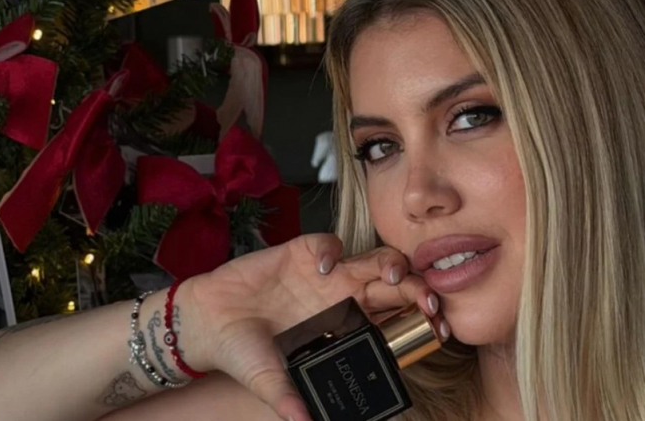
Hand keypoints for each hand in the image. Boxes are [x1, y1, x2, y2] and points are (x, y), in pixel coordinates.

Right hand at [179, 233, 444, 420]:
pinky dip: (331, 250)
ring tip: (391, 277)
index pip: (393, 319)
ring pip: (371, 259)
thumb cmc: (242, 351)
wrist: (206, 323)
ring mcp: (323, 274)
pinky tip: (322, 266)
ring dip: (388, 264)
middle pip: (393, 286)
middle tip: (428, 301)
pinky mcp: (298, 253)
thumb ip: (290, 400)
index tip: (438, 329)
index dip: (418, 320)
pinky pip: (327, 244)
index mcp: (343, 326)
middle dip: (416, 290)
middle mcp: (340, 297)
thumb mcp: (269, 381)